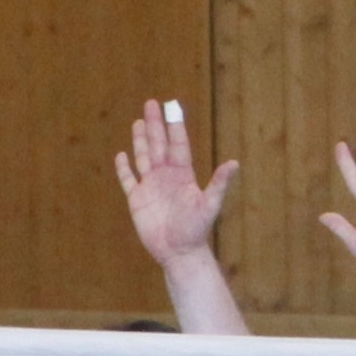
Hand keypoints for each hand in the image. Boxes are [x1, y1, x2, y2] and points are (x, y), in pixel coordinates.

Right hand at [115, 98, 237, 266]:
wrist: (179, 252)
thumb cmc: (196, 230)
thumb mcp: (210, 205)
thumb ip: (219, 183)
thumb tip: (234, 163)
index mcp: (182, 174)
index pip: (178, 143)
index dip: (175, 125)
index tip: (172, 106)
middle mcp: (166, 176)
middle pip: (158, 144)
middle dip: (155, 124)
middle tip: (151, 103)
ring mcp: (150, 187)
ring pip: (143, 157)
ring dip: (141, 140)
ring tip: (138, 122)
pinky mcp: (137, 201)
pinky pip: (128, 180)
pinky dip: (124, 169)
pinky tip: (121, 155)